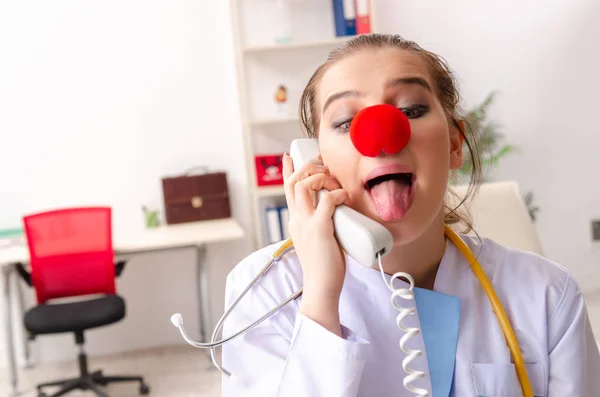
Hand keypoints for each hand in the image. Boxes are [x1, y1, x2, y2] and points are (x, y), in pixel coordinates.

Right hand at [282, 153, 348, 335]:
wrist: (321, 287)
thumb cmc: (325, 267)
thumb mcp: (319, 239)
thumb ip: (323, 224)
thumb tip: (338, 212)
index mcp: (295, 221)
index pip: (287, 190)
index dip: (288, 171)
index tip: (289, 156)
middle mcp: (297, 219)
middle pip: (293, 182)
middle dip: (307, 167)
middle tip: (323, 166)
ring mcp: (306, 224)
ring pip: (303, 186)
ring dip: (320, 178)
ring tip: (334, 182)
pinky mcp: (319, 230)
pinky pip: (326, 201)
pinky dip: (336, 195)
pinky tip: (344, 198)